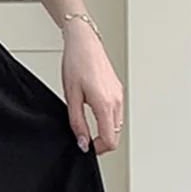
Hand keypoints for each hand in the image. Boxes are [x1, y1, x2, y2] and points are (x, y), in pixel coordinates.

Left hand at [61, 20, 123, 154]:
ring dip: (104, 131)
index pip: (109, 139)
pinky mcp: (118, 91)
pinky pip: (116, 114)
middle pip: (115, 135)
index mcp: (105, 103)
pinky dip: (107, 121)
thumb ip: (77, 123)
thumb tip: (82, 142)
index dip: (97, 149)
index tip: (85, 148)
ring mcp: (119, 95)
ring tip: (87, 128)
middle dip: (101, 142)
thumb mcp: (71, 97)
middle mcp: (116, 100)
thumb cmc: (76, 63)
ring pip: (117, 125)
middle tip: (85, 141)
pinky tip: (94, 116)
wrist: (84, 42)